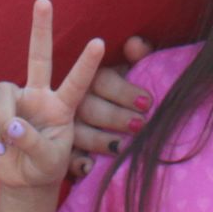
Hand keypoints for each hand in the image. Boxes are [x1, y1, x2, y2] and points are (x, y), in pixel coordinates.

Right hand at [0, 0, 105, 190]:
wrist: (24, 180)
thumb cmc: (45, 165)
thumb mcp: (50, 160)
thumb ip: (35, 143)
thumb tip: (13, 126)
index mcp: (63, 106)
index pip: (78, 82)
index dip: (87, 64)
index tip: (100, 42)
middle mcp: (40, 95)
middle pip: (39, 56)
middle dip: (40, 29)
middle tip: (44, 1)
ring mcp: (18, 100)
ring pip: (3, 91)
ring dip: (4, 117)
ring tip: (10, 142)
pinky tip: (2, 148)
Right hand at [71, 34, 153, 169]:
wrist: (100, 114)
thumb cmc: (118, 91)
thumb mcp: (128, 70)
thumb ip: (137, 56)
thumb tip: (136, 43)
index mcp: (90, 77)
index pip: (103, 81)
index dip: (124, 92)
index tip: (146, 102)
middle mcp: (75, 100)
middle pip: (91, 108)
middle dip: (116, 117)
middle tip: (141, 125)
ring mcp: (66, 126)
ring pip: (80, 133)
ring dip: (101, 141)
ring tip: (122, 148)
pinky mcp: (65, 149)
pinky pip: (68, 158)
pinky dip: (77, 163)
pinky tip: (88, 167)